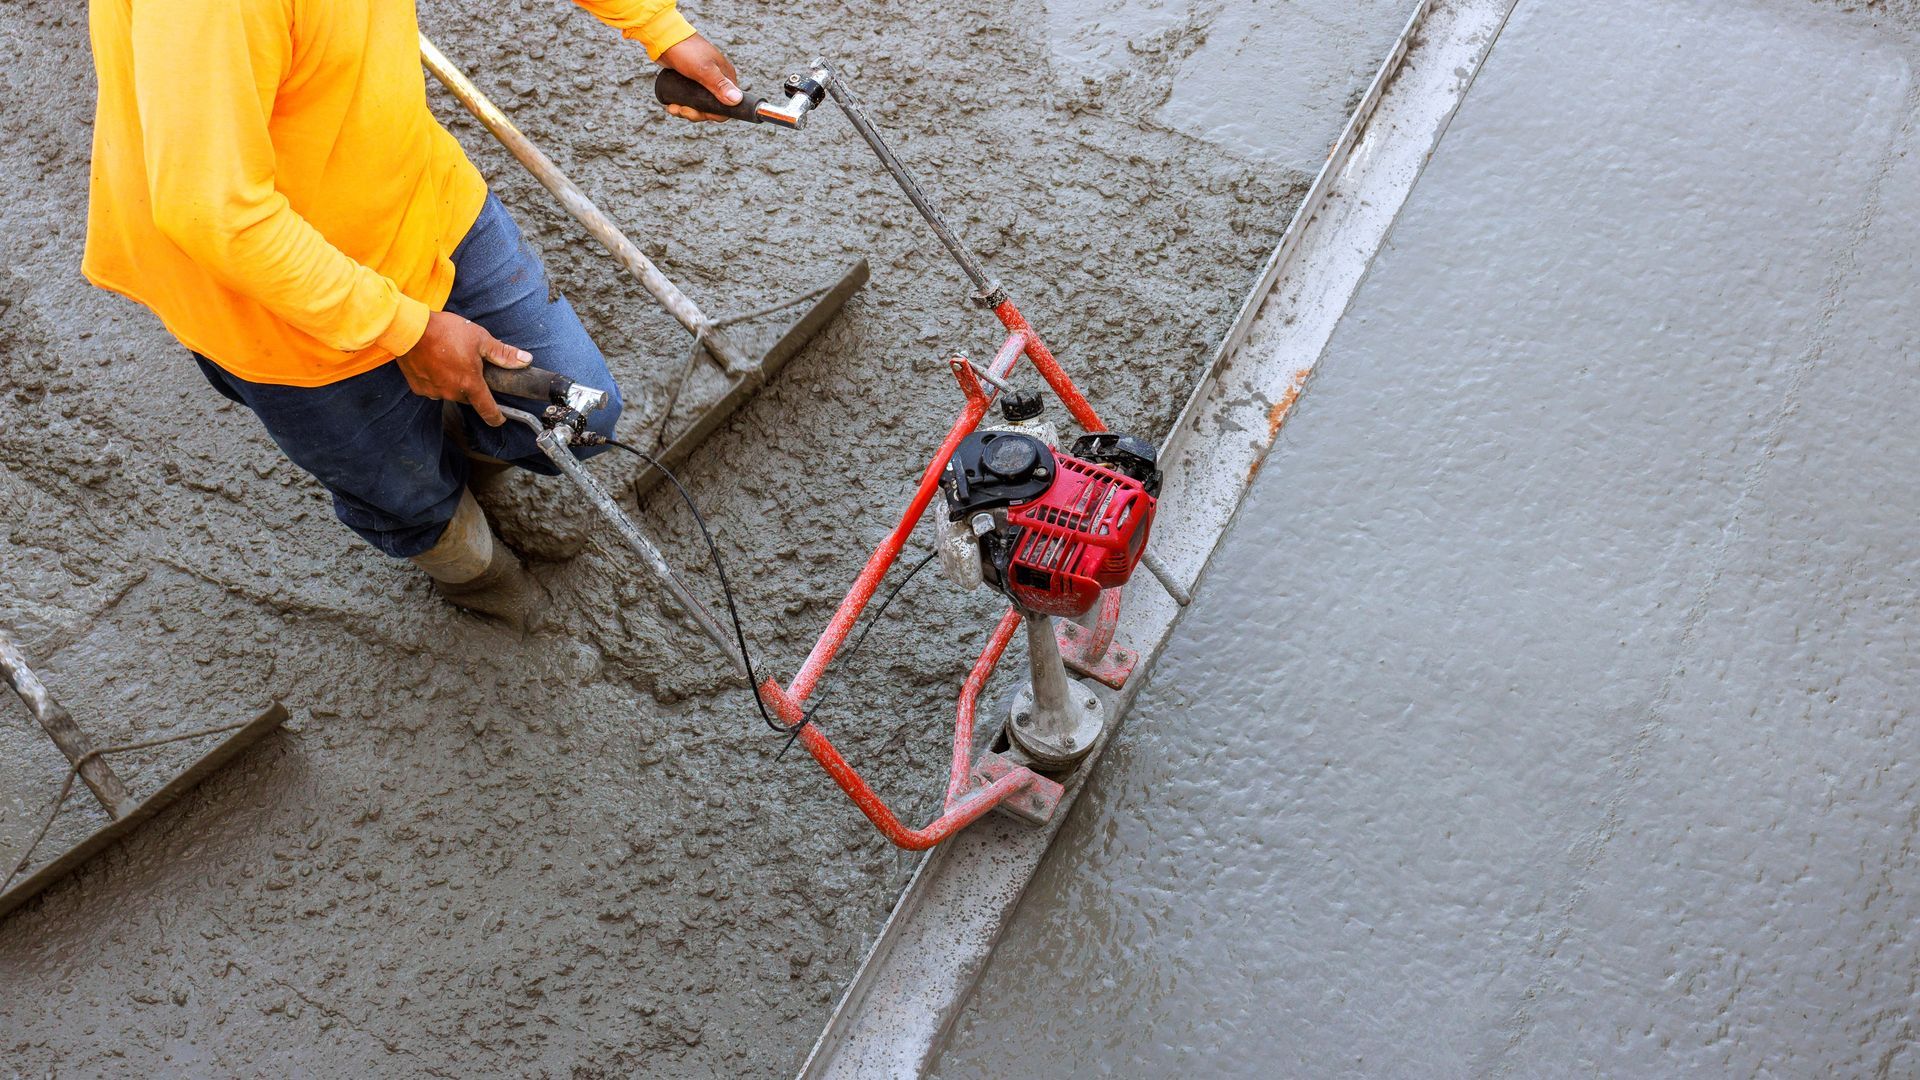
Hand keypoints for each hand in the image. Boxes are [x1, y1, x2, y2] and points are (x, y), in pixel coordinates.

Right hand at [395, 311, 530, 426]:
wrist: (410, 329)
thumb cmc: (445, 332)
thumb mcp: (480, 339)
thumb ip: (503, 354)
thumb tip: (525, 360)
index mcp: (471, 384)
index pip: (488, 409)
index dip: (496, 416)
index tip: (500, 419)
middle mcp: (452, 392)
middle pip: (468, 396)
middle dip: (471, 384)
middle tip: (468, 364)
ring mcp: (434, 392)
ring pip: (450, 391)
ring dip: (452, 381)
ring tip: (449, 358)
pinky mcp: (419, 388)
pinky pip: (433, 387)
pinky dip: (435, 378)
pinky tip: (434, 363)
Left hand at [658, 34, 741, 121]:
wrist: (665, 38)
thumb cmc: (686, 51)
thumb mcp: (704, 69)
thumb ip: (720, 85)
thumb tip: (737, 100)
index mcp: (726, 77)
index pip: (729, 105)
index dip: (715, 113)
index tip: (701, 113)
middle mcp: (717, 80)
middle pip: (712, 108)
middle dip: (697, 113)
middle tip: (683, 110)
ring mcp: (703, 82)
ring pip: (699, 105)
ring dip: (686, 111)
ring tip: (673, 107)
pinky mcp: (691, 82)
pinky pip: (689, 100)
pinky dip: (681, 105)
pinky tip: (672, 105)